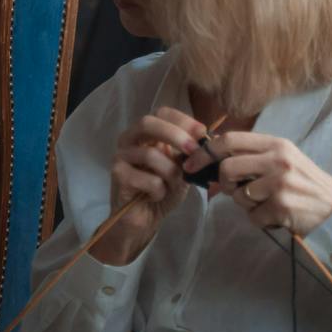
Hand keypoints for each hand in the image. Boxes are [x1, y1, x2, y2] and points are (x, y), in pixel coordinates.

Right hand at [93, 107, 209, 264]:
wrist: (143, 218)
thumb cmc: (162, 190)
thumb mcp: (182, 168)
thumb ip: (191, 152)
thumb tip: (214, 137)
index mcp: (145, 133)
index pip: (162, 113)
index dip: (183, 120)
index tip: (203, 133)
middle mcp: (129, 139)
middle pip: (148, 123)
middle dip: (175, 135)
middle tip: (193, 150)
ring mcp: (120, 156)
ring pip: (150, 154)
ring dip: (171, 173)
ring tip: (172, 186)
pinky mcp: (118, 176)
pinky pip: (148, 180)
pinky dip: (160, 191)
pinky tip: (156, 197)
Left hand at [187, 131, 331, 236]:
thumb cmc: (303, 184)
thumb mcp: (282, 161)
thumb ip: (252, 157)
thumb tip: (211, 164)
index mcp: (276, 144)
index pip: (229, 140)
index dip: (205, 152)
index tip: (191, 164)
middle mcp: (278, 159)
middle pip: (227, 168)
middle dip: (225, 184)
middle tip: (236, 191)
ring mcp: (280, 183)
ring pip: (238, 195)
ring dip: (247, 205)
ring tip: (267, 203)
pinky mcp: (281, 206)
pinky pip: (252, 217)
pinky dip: (261, 220)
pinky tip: (277, 215)